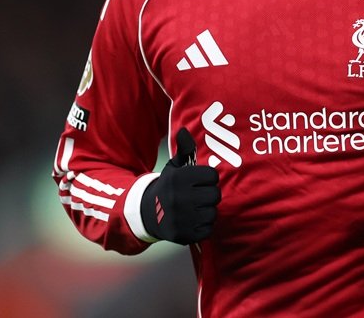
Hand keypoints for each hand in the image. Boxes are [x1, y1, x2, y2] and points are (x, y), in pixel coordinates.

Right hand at [140, 127, 220, 243]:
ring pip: (212, 212)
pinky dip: (203, 226)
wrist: (147, 214)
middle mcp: (179, 198)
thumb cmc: (168, 188)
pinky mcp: (183, 234)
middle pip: (215, 195)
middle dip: (209, 195)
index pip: (212, 176)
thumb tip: (184, 130)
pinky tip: (193, 220)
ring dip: (206, 211)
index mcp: (179, 179)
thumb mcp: (174, 167)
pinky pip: (208, 229)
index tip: (200, 182)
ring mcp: (181, 218)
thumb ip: (184, 150)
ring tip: (195, 208)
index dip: (208, 178)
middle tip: (199, 196)